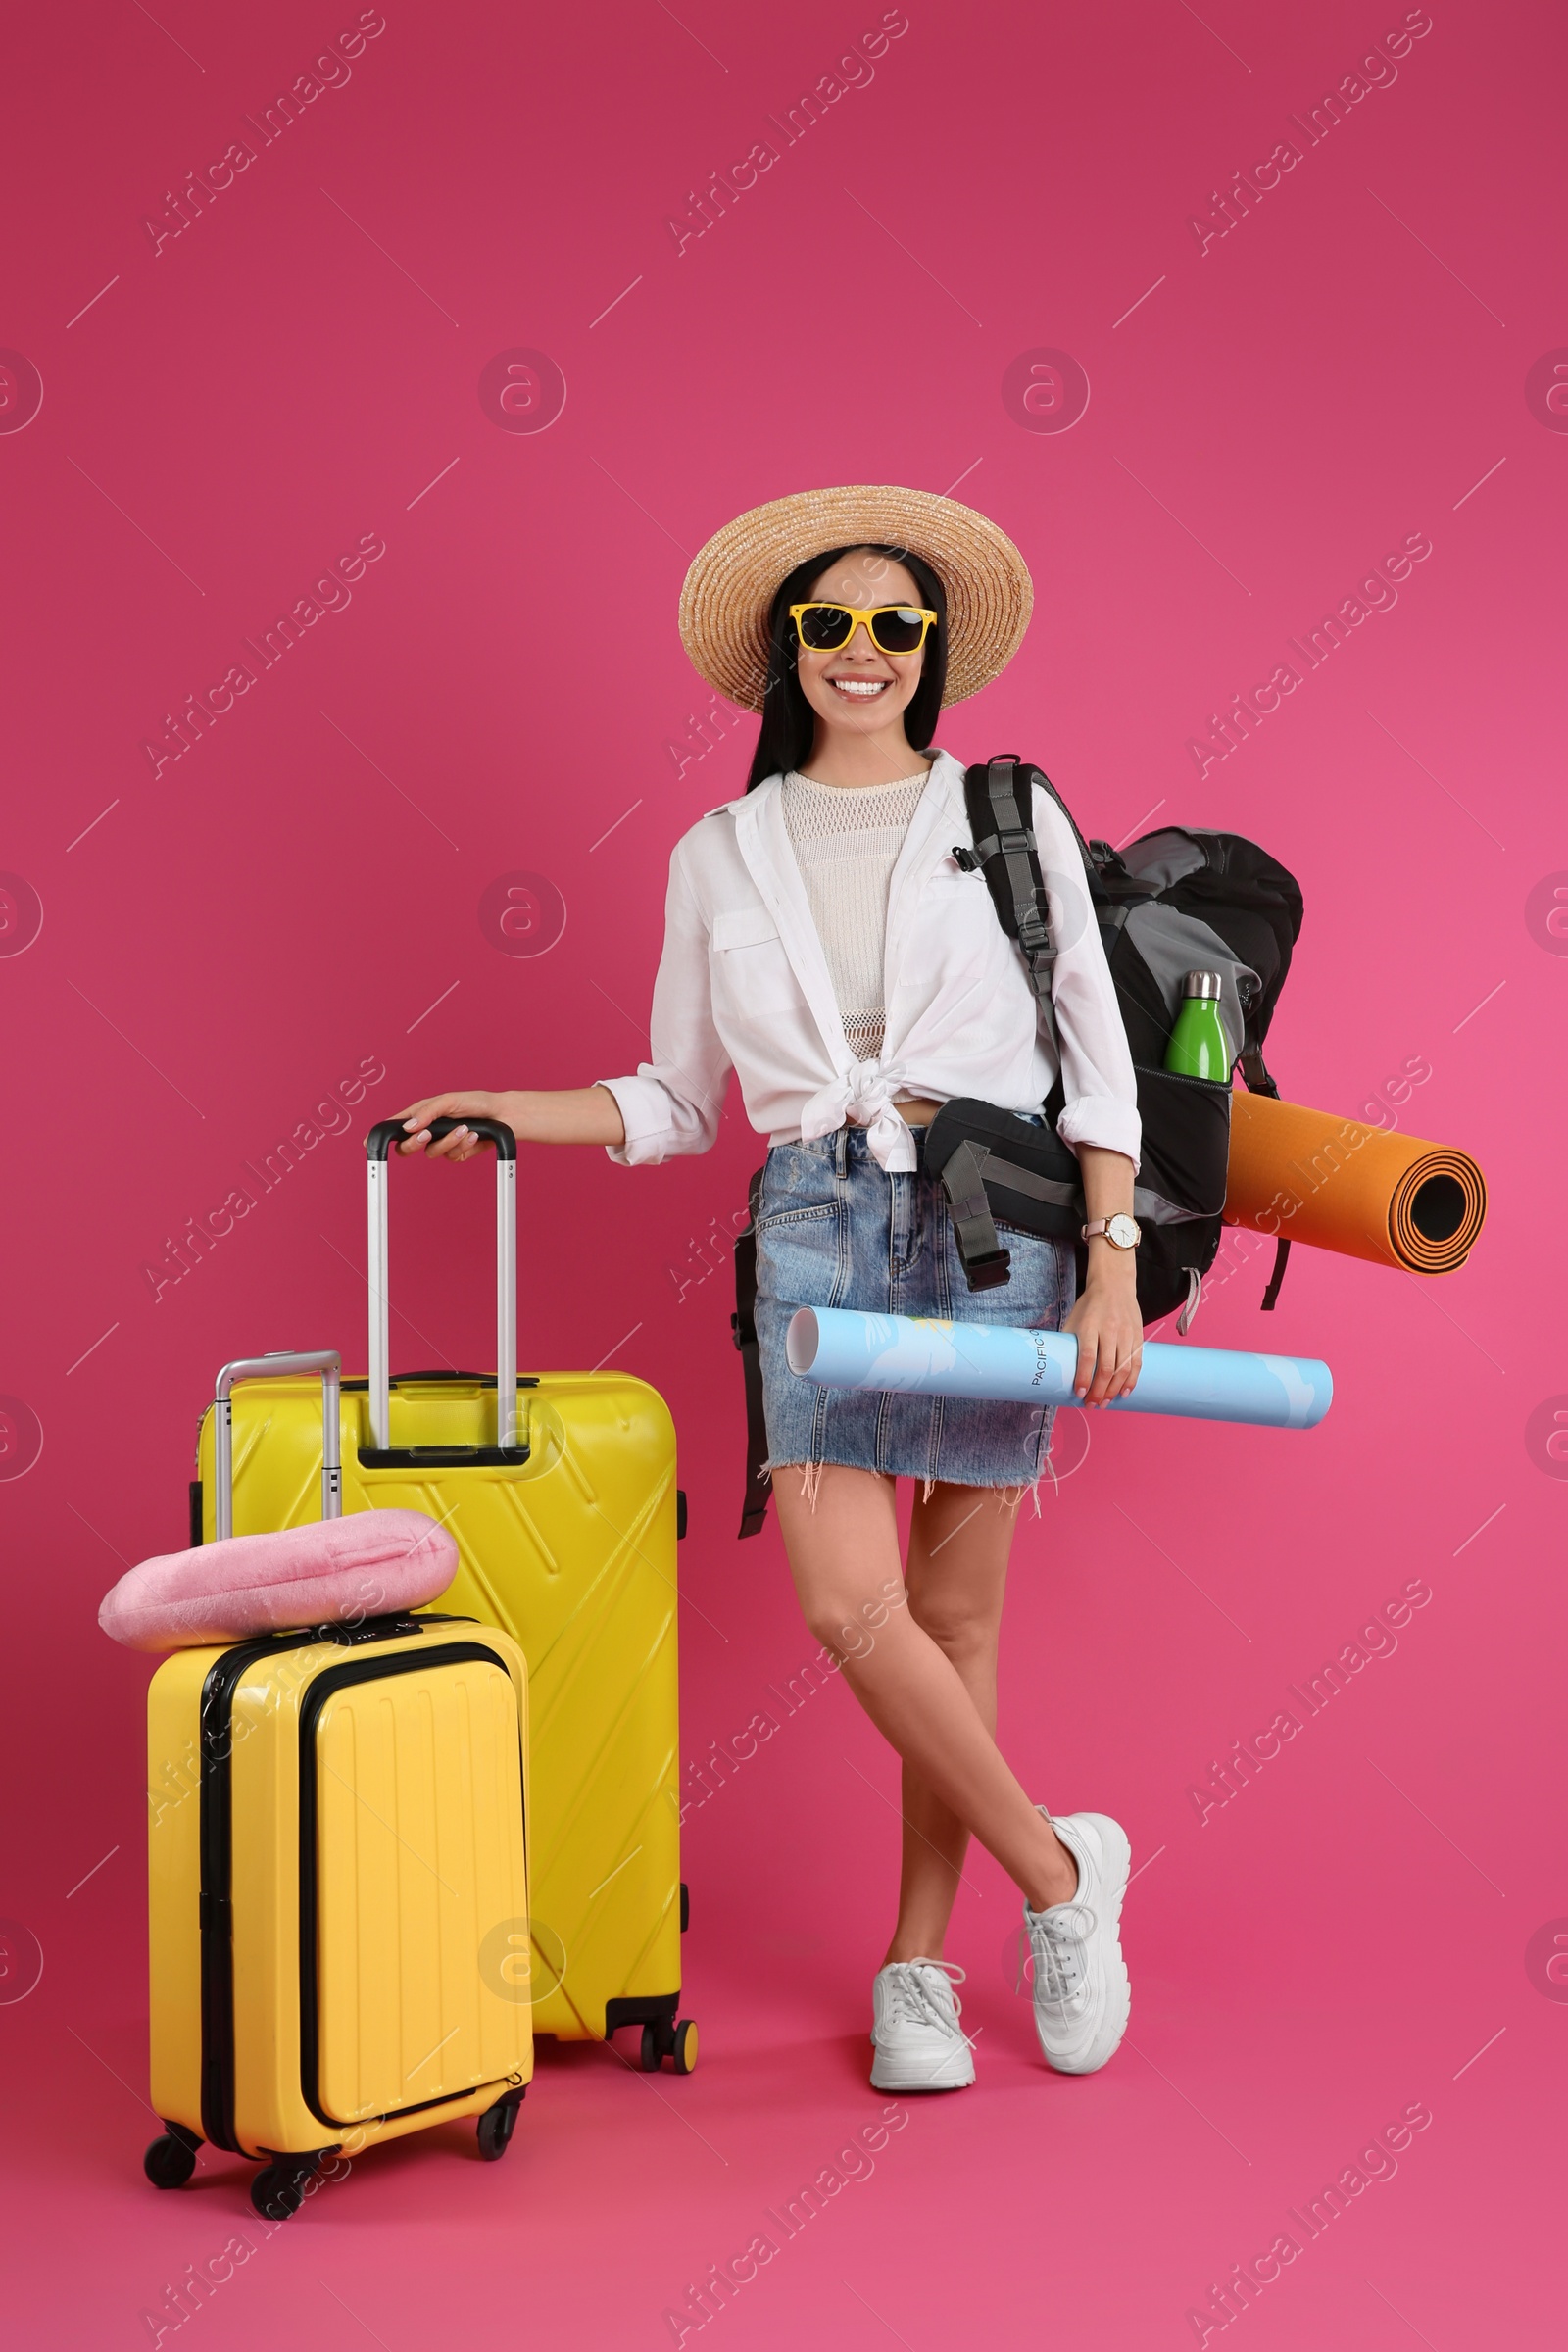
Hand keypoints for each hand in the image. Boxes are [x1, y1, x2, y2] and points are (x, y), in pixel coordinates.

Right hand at [396, 1090, 506, 1161]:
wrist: (502, 1115)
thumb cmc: (476, 1102)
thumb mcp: (449, 1101)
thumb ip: (427, 1113)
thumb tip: (409, 1126)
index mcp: (423, 1114)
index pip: (398, 1125)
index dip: (385, 1133)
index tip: (373, 1140)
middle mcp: (430, 1130)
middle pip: (407, 1147)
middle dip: (414, 1143)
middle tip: (426, 1135)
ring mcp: (443, 1143)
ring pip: (432, 1153)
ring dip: (448, 1141)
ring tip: (463, 1128)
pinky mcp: (457, 1153)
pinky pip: (452, 1156)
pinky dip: (463, 1145)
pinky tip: (473, 1135)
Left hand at [1061, 1254, 1141, 1404]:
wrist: (1114, 1285)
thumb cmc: (1089, 1305)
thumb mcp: (1074, 1319)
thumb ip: (1069, 1342)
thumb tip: (1059, 1370)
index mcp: (1090, 1325)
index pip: (1088, 1356)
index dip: (1083, 1377)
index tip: (1079, 1393)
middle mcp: (1110, 1330)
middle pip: (1106, 1367)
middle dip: (1099, 1391)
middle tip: (1092, 1405)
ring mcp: (1126, 1334)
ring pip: (1123, 1368)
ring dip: (1114, 1390)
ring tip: (1105, 1403)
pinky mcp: (1138, 1336)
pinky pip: (1137, 1363)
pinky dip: (1131, 1381)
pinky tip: (1123, 1393)